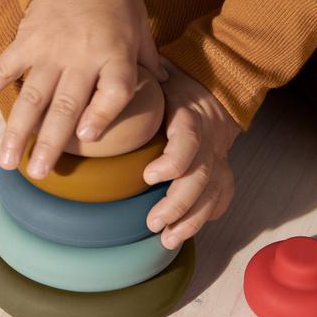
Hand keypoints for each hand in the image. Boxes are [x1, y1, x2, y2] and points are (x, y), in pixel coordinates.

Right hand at [0, 0, 168, 178]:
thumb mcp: (140, 28)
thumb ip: (148, 61)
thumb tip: (162, 87)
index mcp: (115, 53)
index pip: (113, 91)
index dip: (102, 115)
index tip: (90, 138)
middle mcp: (81, 55)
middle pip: (66, 105)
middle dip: (51, 143)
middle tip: (40, 174)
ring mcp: (49, 48)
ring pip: (32, 95)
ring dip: (18, 130)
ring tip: (6, 161)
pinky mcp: (26, 38)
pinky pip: (4, 65)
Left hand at [143, 55, 240, 249]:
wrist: (210, 89)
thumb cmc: (170, 88)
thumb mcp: (154, 78)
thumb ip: (133, 84)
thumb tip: (96, 92)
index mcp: (189, 115)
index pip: (188, 139)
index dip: (173, 160)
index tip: (148, 176)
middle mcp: (208, 139)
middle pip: (200, 175)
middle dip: (178, 203)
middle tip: (152, 222)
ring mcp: (217, 157)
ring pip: (212, 191)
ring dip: (190, 218)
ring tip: (166, 237)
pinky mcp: (220, 171)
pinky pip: (220, 197)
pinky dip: (205, 216)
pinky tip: (184, 232)